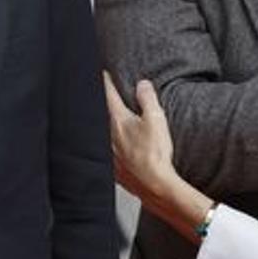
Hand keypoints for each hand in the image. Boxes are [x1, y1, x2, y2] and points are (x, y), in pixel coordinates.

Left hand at [104, 73, 213, 242]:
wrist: (154, 186)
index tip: (103, 73)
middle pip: (102, 114)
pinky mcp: (114, 168)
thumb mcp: (156, 119)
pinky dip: (111, 147)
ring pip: (103, 134)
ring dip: (107, 128)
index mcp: (118, 121)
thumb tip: (142, 85)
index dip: (106, 82)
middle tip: (105, 97)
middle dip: (103, 105)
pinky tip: (117, 149)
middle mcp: (108, 136)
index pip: (108, 95)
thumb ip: (148, 99)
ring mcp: (109, 153)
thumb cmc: (155, 155)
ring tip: (114, 125)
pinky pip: (108, 153)